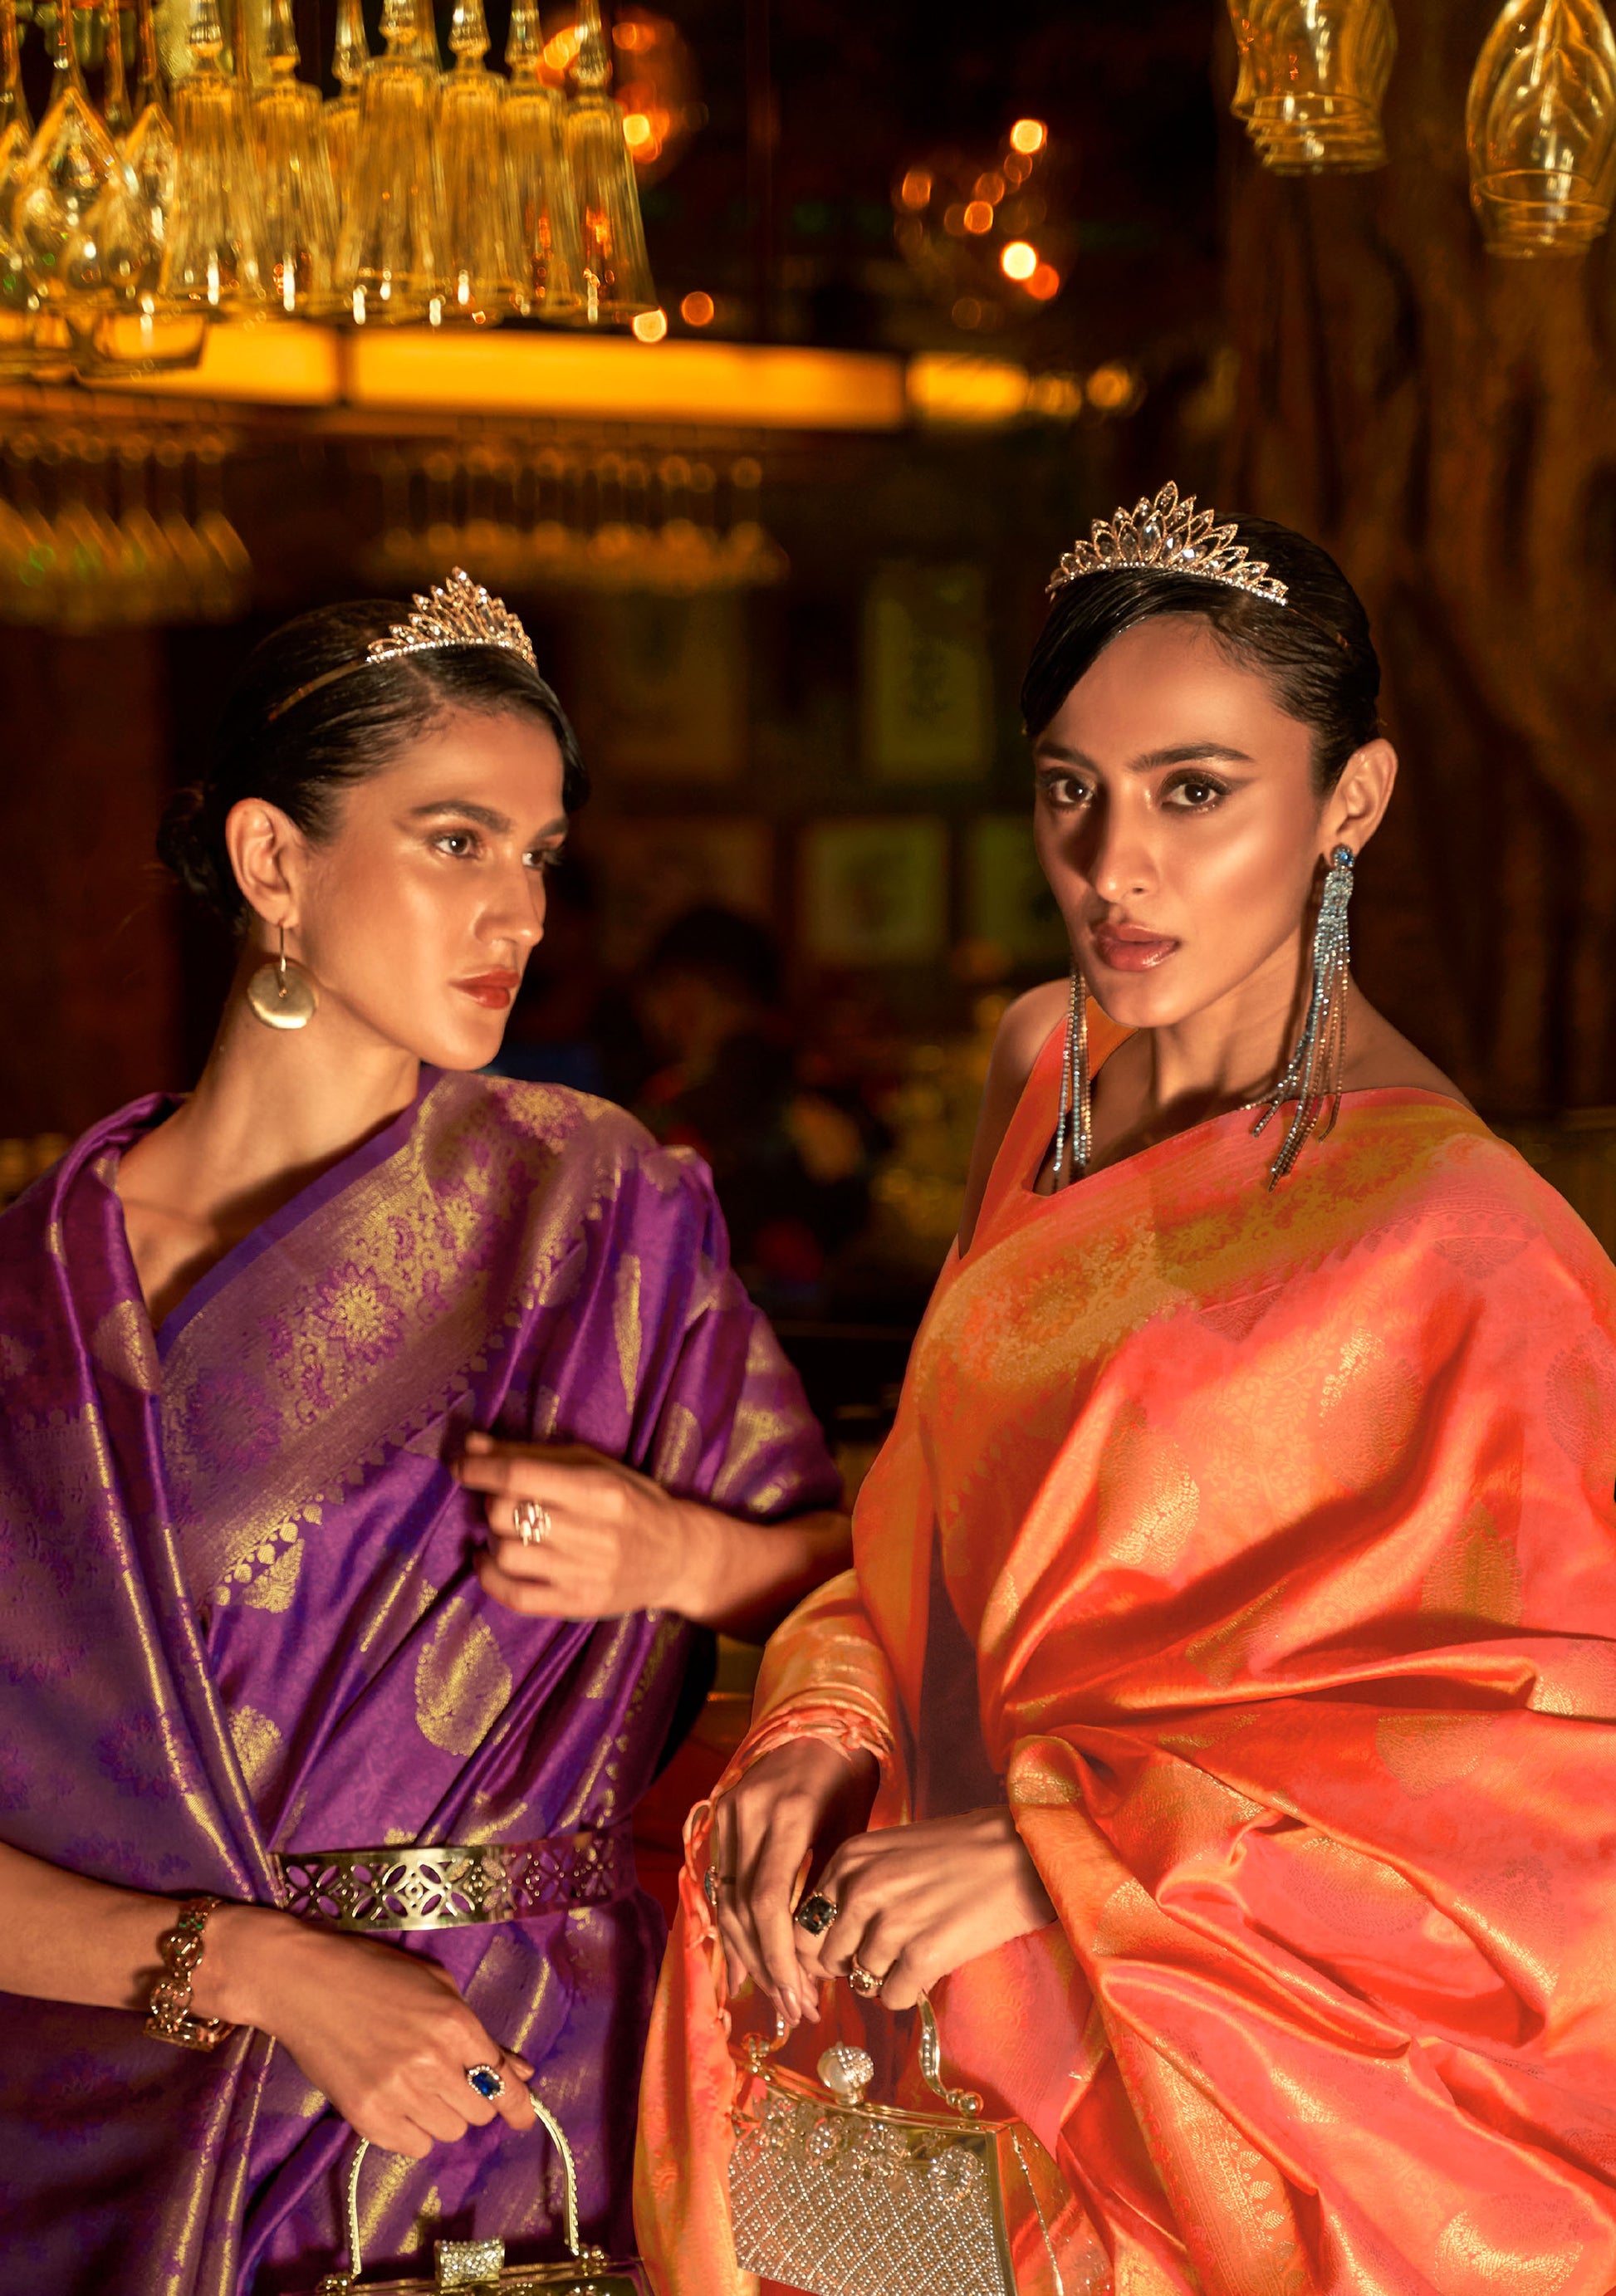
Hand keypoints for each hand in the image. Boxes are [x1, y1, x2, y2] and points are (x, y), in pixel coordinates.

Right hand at [204, 1906, 537, 2158]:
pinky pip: (412, 2146)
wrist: (302, 1982)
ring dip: (442, 2114)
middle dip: (472, 2098)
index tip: (523, 2118)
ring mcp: (396, 2092)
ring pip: (448, 2132)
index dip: (519, 2106)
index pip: (502, 2081)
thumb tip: (521, 2072)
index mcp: (454, 2023)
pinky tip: (397, 2101)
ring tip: (417, 2085)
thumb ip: (481, 2034)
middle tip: (449, 2078)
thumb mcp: (437, 1987)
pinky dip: (412, 2130)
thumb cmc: (373, 1972)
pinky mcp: (365, 2116)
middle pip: (478, 2113)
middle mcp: (431, 2062)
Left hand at [458, 1434, 699, 1619]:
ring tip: (508, 1531)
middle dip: (493, 1503)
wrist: (678, 1556)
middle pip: (506, 1514)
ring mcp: (586, 1574)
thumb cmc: (632, 1502)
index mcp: (600, 1490)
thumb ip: (531, 1455)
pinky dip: (489, 1577)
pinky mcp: (578, 1605)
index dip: (480, 1469)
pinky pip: (514, 1596)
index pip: (521, 1475)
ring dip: (494, 1538)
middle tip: (504, 1501)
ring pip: (506, 1553)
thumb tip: (471, 1445)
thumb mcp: (593, 1466)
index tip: (462, 1465)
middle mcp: (594, 1533)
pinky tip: (490, 1561)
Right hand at [710, 1737, 878, 2024]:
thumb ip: (829, 1886)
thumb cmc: (846, 1779)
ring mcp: (726, 1815)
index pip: (767, 1900)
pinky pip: (721, 1886)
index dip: (779, 1954)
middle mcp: (746, 1815)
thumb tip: (822, 1956)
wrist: (816, 1728)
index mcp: (786, 1815)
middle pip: (743, 1908)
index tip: (801, 1996)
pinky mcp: (717, 1820)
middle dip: (768, 1966)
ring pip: (726, 1902)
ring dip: (749, 1956)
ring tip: (777, 1997)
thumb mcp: (850, 1828)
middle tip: (795, 2009)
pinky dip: (734, 1930)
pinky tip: (745, 1969)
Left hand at [793, 1807, 1055, 2012]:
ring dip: (885, 1976)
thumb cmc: (959, 1852)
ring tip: (918, 1949)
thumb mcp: (891, 1853)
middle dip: (851, 1965)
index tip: (843, 1954)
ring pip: (860, 1980)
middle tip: (888, 1954)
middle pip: (827, 1958)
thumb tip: (823, 1948)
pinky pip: (893, 1997)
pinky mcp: (923, 1955)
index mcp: (849, 1859)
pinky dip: (911, 1990)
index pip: (803, 1924)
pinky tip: (934, 1962)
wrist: (1021, 1852)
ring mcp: (891, 1923)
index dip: (821, 1948)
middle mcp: (862, 1888)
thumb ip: (853, 1889)